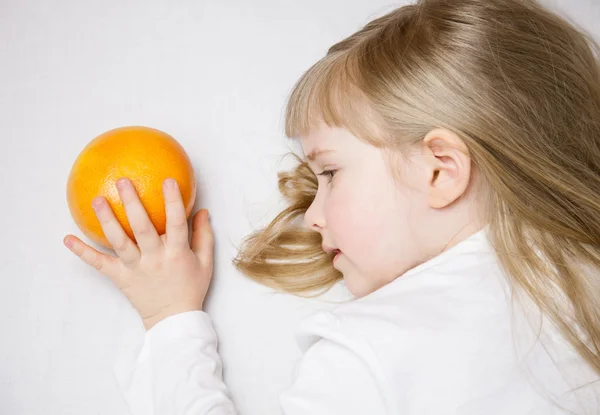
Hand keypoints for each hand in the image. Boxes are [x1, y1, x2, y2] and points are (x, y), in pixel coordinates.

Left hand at [63, 177, 212, 330]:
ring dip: (107, 220)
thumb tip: (202, 211)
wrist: (173, 318)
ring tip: (97, 199)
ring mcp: (135, 268)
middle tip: (122, 181)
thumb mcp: (205, 262)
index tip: (168, 180)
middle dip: (132, 203)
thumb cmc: (191, 287)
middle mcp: (155, 259)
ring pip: (119, 242)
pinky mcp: (120, 278)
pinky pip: (99, 264)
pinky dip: (82, 252)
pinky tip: (68, 239)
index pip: (176, 223)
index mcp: (177, 253)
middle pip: (142, 228)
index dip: (173, 202)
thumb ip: (204, 236)